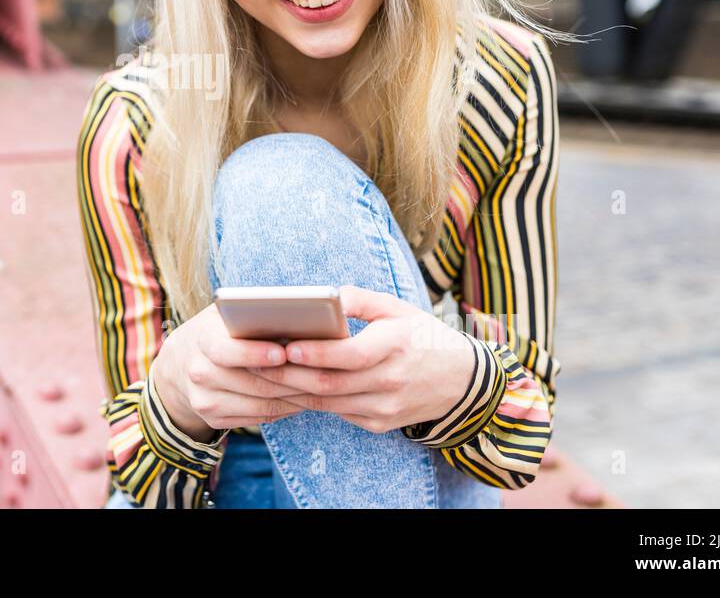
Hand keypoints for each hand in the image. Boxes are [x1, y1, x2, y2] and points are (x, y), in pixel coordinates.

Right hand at [154, 303, 308, 442]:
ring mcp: (205, 401)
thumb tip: (300, 314)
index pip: (225, 350)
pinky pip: (259, 418)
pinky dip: (285, 409)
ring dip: (295, 397)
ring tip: (322, 387)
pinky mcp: (214, 420)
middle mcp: (199, 374)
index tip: (284, 352)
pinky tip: (304, 399)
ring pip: (261, 404)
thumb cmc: (217, 331)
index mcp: (201, 340)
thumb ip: (252, 313)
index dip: (255, 353)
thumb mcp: (226, 315)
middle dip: (291, 379)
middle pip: (252, 382)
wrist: (179, 364)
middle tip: (323, 373)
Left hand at [247, 285, 475, 433]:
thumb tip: (328, 296)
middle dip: (289, 375)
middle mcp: (391, 382)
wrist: (462, 382)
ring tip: (263, 375)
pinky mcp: (380, 424)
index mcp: (397, 347)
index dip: (316, 353)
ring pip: (329, 403)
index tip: (287, 345)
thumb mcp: (399, 308)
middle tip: (257, 362)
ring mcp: (385, 408)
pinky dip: (312, 402)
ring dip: (293, 391)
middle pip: (331, 383)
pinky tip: (289, 389)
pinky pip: (338, 413)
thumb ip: (361, 300)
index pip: (351, 355)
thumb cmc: (422, 337)